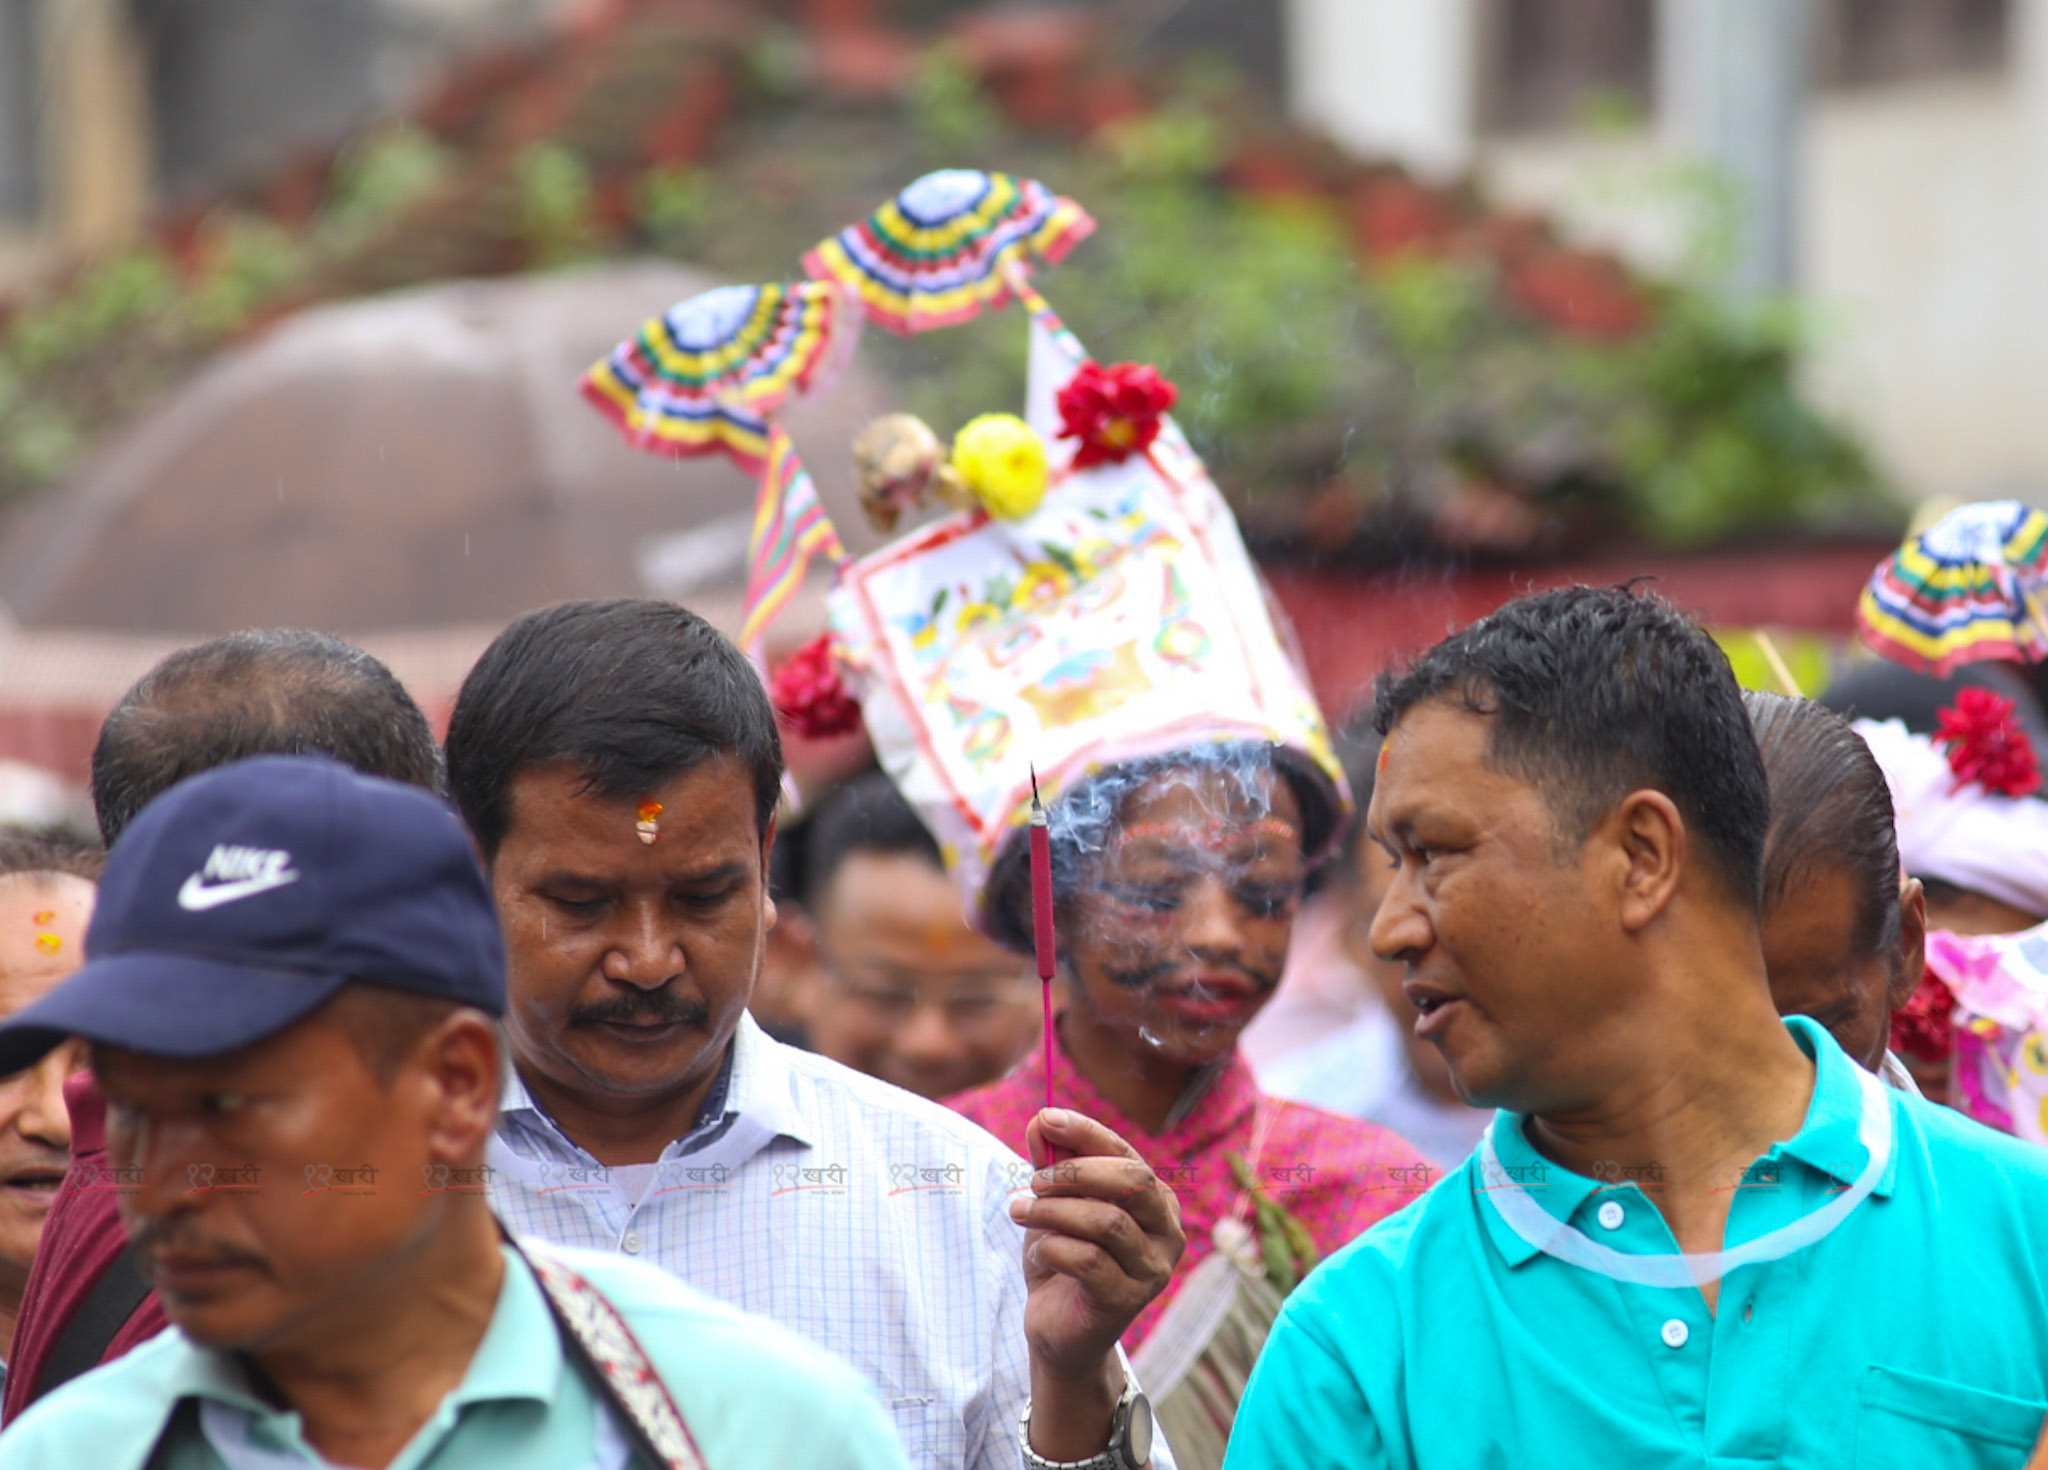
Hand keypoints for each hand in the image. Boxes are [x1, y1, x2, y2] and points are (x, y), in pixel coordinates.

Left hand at [1012, 1107, 1183, 1379]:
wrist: (1058, 1330)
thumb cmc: (1064, 1257)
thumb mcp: (1055, 1204)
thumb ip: (1052, 1164)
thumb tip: (1040, 1121)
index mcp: (1156, 1200)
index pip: (1126, 1154)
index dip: (1086, 1133)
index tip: (1045, 1118)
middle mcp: (1167, 1232)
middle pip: (1131, 1182)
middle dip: (1074, 1173)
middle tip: (1032, 1180)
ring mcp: (1153, 1269)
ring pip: (1107, 1222)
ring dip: (1053, 1212)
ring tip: (1019, 1212)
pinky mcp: (1128, 1301)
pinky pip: (1088, 1261)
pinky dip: (1053, 1248)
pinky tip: (1039, 1252)